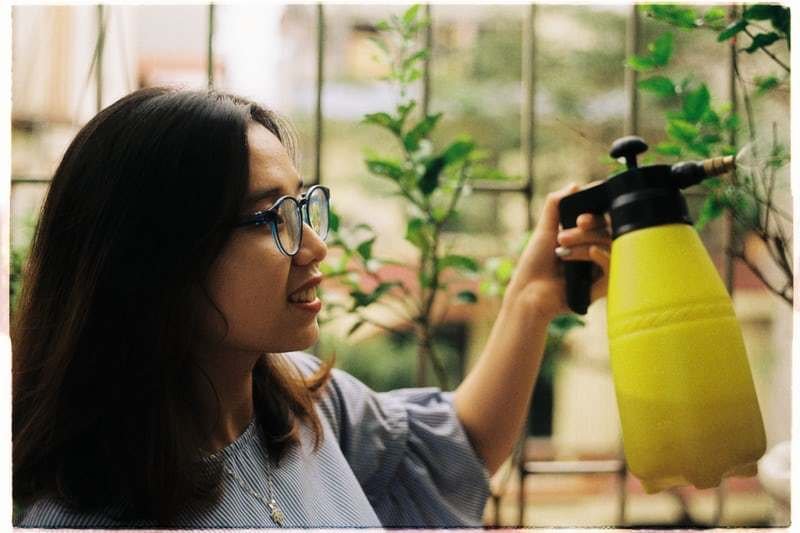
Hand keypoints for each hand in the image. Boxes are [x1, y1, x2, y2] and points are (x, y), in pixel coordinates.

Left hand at [504, 183, 610, 319]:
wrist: (529, 294)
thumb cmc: (535, 265)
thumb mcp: (544, 230)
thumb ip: (556, 205)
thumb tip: (574, 185)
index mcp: (584, 238)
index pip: (602, 218)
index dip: (596, 213)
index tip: (580, 216)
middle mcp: (595, 251)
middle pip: (608, 229)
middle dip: (587, 228)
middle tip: (568, 231)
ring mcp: (601, 268)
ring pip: (611, 244)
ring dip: (587, 240)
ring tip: (562, 249)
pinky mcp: (604, 285)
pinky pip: (615, 265)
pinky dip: (603, 255)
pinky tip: (591, 252)